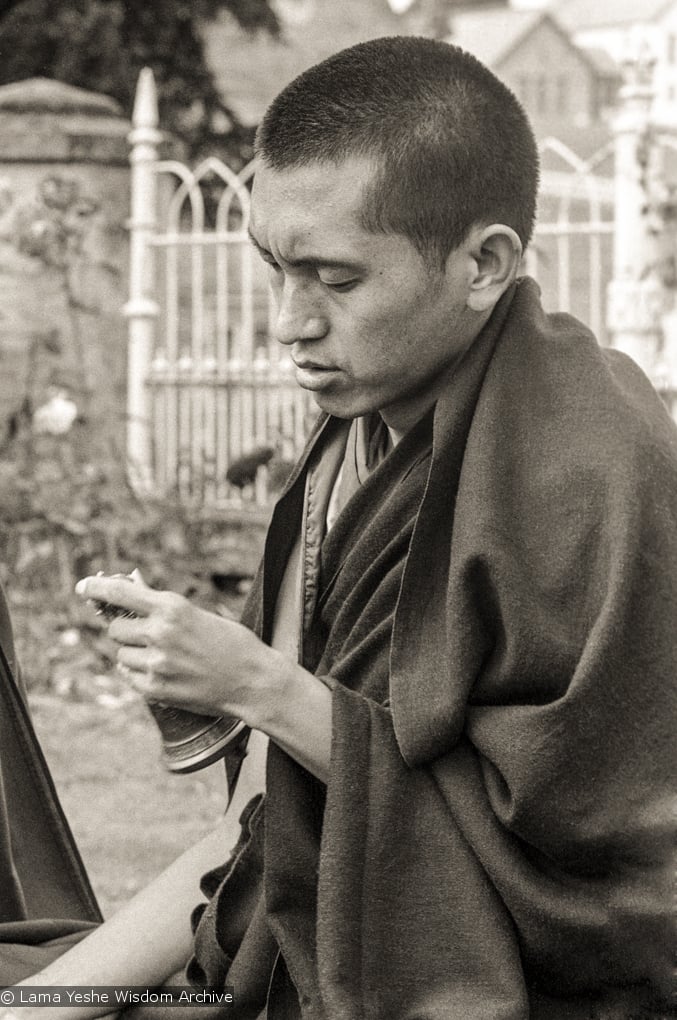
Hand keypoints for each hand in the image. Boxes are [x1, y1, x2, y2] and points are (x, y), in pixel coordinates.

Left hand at [75, 573, 280, 727]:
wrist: (251, 680)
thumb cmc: (229, 642)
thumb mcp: (196, 614)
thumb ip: (161, 606)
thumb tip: (131, 586)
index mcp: (172, 607)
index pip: (120, 592)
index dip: (97, 587)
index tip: (83, 586)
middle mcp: (161, 632)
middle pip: (116, 628)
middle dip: (127, 630)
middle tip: (148, 635)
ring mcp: (157, 663)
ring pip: (120, 654)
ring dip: (134, 654)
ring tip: (164, 657)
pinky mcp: (155, 689)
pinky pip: (129, 676)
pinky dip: (139, 673)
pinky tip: (164, 672)